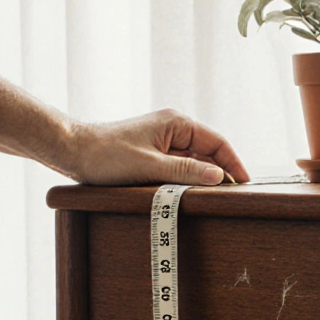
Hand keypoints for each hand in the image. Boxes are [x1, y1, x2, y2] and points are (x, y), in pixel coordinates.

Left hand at [59, 109, 249, 185]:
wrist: (73, 151)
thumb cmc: (106, 155)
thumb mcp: (149, 166)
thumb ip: (185, 171)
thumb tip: (218, 176)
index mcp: (177, 122)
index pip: (217, 142)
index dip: (234, 163)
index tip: (246, 183)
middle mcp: (173, 128)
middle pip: (209, 151)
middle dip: (222, 172)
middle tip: (234, 195)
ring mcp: (163, 140)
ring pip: (195, 160)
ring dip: (204, 177)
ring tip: (216, 197)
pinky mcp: (154, 152)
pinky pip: (180, 165)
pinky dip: (188, 178)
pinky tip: (191, 192)